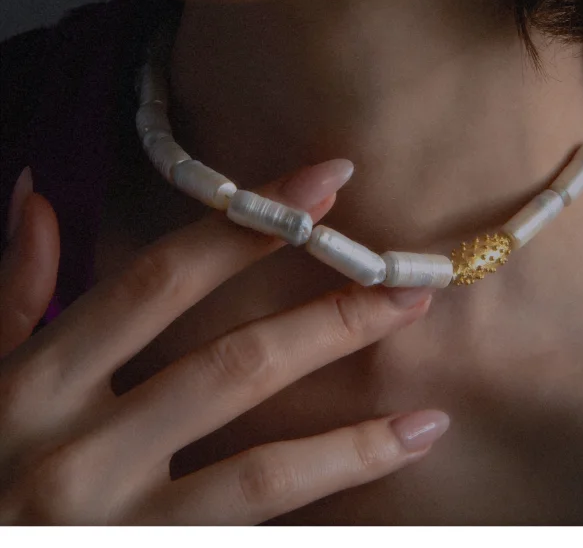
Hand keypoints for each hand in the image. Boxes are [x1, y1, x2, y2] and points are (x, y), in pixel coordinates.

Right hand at [0, 160, 447, 524]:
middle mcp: (80, 454)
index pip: (162, 282)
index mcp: (39, 384)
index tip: (324, 182)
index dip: (248, 226)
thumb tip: (37, 193)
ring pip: (261, 469)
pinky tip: (400, 455)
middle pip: (233, 367)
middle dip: (328, 317)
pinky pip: (260, 530)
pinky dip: (336, 491)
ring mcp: (120, 526)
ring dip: (353, 428)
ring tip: (428, 407)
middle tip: (405, 283)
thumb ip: (14, 291)